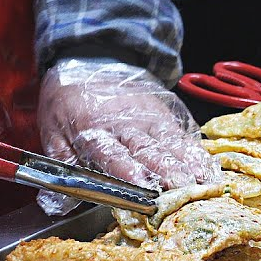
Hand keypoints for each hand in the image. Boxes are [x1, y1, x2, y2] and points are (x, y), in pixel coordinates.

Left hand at [38, 59, 218, 191]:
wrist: (92, 58)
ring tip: (204, 182)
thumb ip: (61, 164)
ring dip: (188, 163)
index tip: (145, 189)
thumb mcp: (51, 129)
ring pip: (171, 142)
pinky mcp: (166, 113)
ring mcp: (149, 117)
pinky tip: (210, 169)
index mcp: (92, 128)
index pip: (112, 154)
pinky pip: (184, 135)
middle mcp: (125, 123)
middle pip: (149, 150)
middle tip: (184, 190)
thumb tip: (60, 202)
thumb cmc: (69, 101)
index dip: (129, 172)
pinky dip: (197, 152)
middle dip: (168, 171)